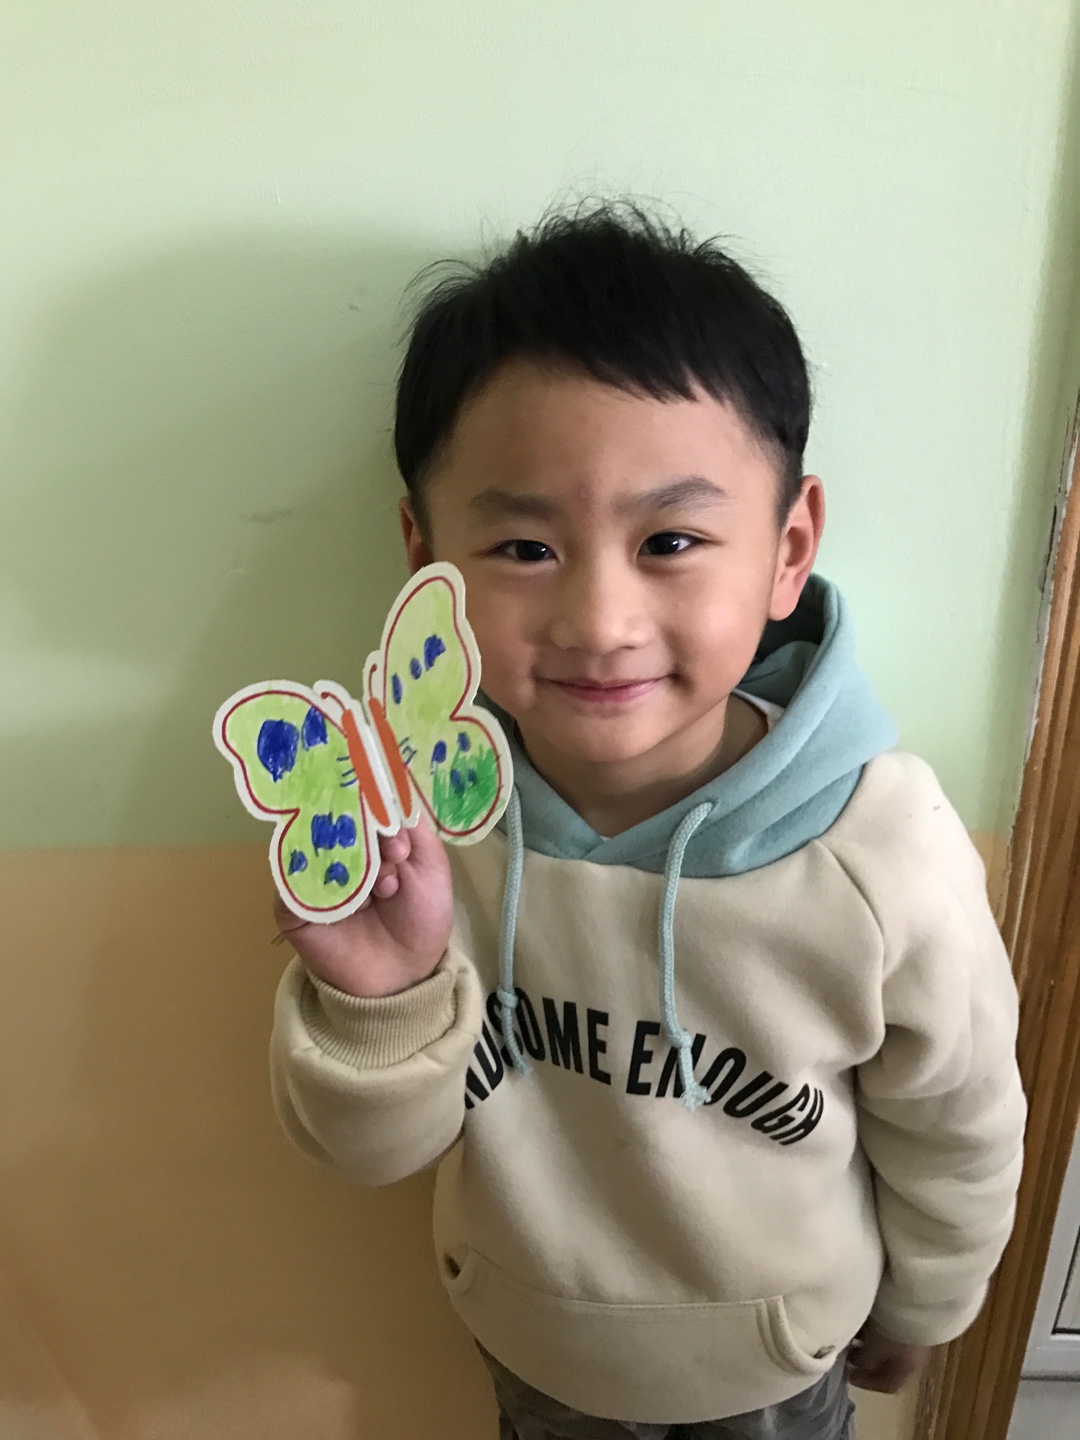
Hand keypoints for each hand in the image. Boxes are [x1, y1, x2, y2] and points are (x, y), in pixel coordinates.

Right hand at [273, 815, 453, 998]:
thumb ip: (412, 828)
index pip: (356, 804)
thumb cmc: (421, 918)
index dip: (376, 808)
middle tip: (396, 857)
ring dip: (354, 865)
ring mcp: (310, 878)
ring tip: (386, 888)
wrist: (406, 976)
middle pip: (333, 821)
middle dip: (368, 835)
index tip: (401, 836)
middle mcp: (334, 852)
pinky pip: (293, 887)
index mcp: (365, 838)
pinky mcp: (291, 908)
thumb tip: (388, 794)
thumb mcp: (430, 865)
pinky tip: (358, 904)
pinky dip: (326, 891)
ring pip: (316, 850)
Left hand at [845, 1319, 930, 1393]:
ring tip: (850, 1335)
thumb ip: (864, 1362)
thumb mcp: (875, 1350)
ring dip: (868, 1345)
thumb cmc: (893, 1330)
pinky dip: (873, 1330)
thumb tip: (856, 1366)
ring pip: (886, 1347)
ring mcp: (911, 1336)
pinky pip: (887, 1330)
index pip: (888, 1386)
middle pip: (886, 1365)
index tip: (848, 1376)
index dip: (867, 1384)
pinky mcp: (908, 1318)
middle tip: (846, 1354)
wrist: (914, 1297)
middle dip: (866, 1362)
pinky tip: (860, 1320)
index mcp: (907, 1370)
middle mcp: (913, 1356)